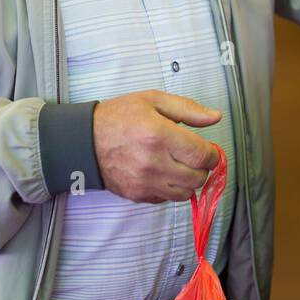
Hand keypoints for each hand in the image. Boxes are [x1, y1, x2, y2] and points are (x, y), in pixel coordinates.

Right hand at [92, 91, 221, 202]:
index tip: (208, 149)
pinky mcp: (137, 195)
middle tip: (194, 156)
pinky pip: (167, 199)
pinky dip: (172, 189)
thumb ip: (188, 109)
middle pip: (198, 177)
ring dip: (189, 181)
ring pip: (186, 193)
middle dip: (202, 167)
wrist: (84, 140)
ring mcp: (145, 182)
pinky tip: (164, 173)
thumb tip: (215, 117)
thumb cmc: (118, 117)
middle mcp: (154, 163)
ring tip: (180, 166)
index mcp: (160, 135)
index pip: (202, 155)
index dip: (212, 153)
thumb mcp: (153, 100)